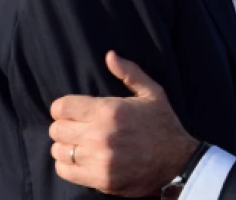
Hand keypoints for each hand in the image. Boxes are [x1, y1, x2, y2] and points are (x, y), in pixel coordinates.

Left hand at [49, 51, 198, 195]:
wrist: (178, 162)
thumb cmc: (164, 125)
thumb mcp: (152, 93)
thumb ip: (129, 73)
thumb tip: (110, 55)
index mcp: (109, 111)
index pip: (61, 107)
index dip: (63, 108)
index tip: (72, 112)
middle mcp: (100, 135)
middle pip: (56, 130)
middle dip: (65, 127)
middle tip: (78, 128)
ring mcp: (99, 159)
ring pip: (58, 151)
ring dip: (66, 147)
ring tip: (80, 145)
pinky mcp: (100, 180)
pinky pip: (65, 171)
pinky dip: (68, 165)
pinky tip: (81, 160)